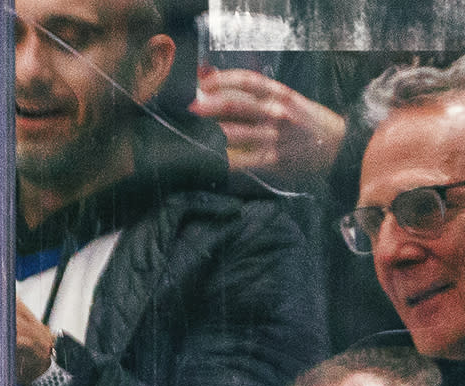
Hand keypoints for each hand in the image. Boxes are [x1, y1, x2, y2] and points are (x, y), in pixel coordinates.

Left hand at [189, 68, 345, 182]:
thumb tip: (216, 84)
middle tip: (190, 109)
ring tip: (190, 134)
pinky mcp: (273, 158)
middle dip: (208, 106)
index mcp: (280, 94)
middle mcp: (276, 112)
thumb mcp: (287, 101)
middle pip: (235, 105)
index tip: (201, 82)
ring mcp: (274, 136)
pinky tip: (207, 160)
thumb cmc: (307, 122)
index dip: (221, 79)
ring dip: (208, 134)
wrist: (340, 146)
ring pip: (234, 133)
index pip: (247, 80)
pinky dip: (222, 161)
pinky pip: (242, 161)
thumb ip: (256, 96)